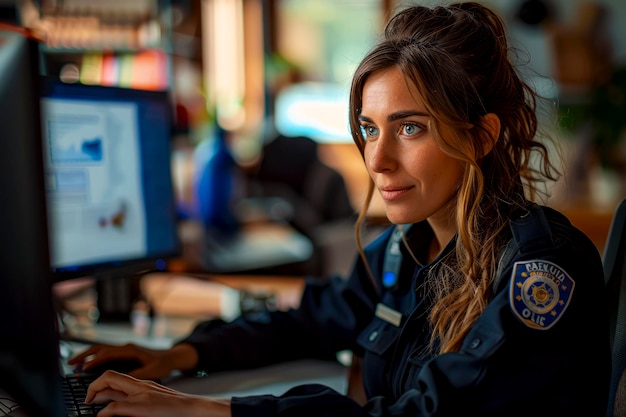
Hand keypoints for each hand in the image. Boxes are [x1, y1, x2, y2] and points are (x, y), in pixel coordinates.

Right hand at [68, 342, 198, 380]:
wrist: (172, 357)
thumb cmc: (163, 363)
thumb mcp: (152, 370)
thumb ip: (138, 373)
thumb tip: (123, 378)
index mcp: (131, 350)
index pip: (108, 353)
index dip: (95, 361)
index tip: (84, 369)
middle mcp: (125, 347)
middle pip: (100, 348)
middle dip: (84, 355)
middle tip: (70, 364)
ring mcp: (124, 350)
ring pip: (101, 350)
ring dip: (87, 355)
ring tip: (74, 364)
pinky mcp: (124, 354)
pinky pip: (105, 354)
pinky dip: (94, 358)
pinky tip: (87, 365)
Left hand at [86, 370, 231, 416]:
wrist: (196, 409)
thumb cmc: (178, 409)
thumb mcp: (156, 400)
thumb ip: (142, 399)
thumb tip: (124, 406)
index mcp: (144, 384)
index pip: (116, 376)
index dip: (100, 383)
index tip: (93, 395)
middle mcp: (141, 386)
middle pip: (110, 376)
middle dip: (92, 387)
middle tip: (87, 400)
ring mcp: (141, 395)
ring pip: (110, 388)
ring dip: (95, 396)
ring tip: (90, 404)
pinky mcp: (142, 406)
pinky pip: (116, 407)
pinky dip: (105, 412)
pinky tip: (102, 416)